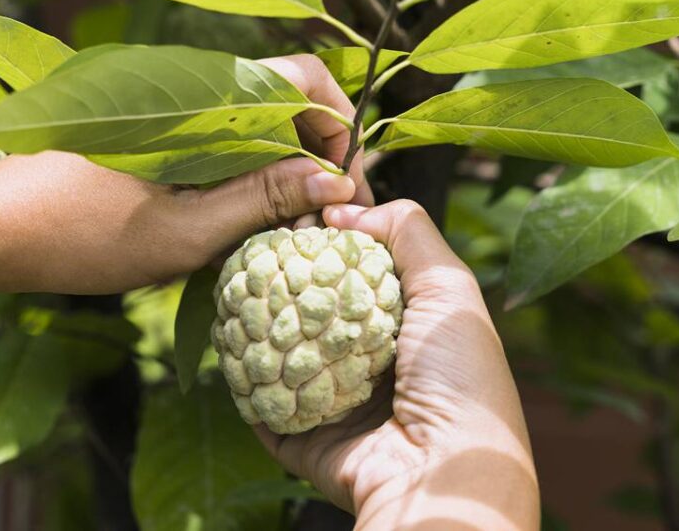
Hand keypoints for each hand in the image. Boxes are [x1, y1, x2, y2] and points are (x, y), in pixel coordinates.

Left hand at [0, 54, 372, 294]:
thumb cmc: (75, 235)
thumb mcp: (182, 234)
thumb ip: (262, 200)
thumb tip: (332, 181)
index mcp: (197, 95)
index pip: (302, 77)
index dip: (336, 128)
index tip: (340, 189)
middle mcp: (184, 81)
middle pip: (284, 94)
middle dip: (314, 151)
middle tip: (318, 217)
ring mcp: (164, 100)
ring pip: (252, 115)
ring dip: (280, 162)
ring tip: (282, 224)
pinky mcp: (147, 123)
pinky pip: (218, 129)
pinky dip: (243, 165)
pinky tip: (237, 214)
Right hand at [255, 201, 538, 529]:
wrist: (440, 475)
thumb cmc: (458, 377)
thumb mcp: (450, 287)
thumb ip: (407, 232)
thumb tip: (344, 212)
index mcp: (408, 323)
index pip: (358, 267)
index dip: (328, 233)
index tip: (296, 202)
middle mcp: (370, 359)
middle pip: (314, 303)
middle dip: (283, 270)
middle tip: (251, 236)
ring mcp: (334, 399)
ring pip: (281, 349)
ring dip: (254, 319)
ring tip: (226, 278)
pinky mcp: (302, 435)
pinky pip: (261, 400)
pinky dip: (241, 373)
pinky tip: (221, 334)